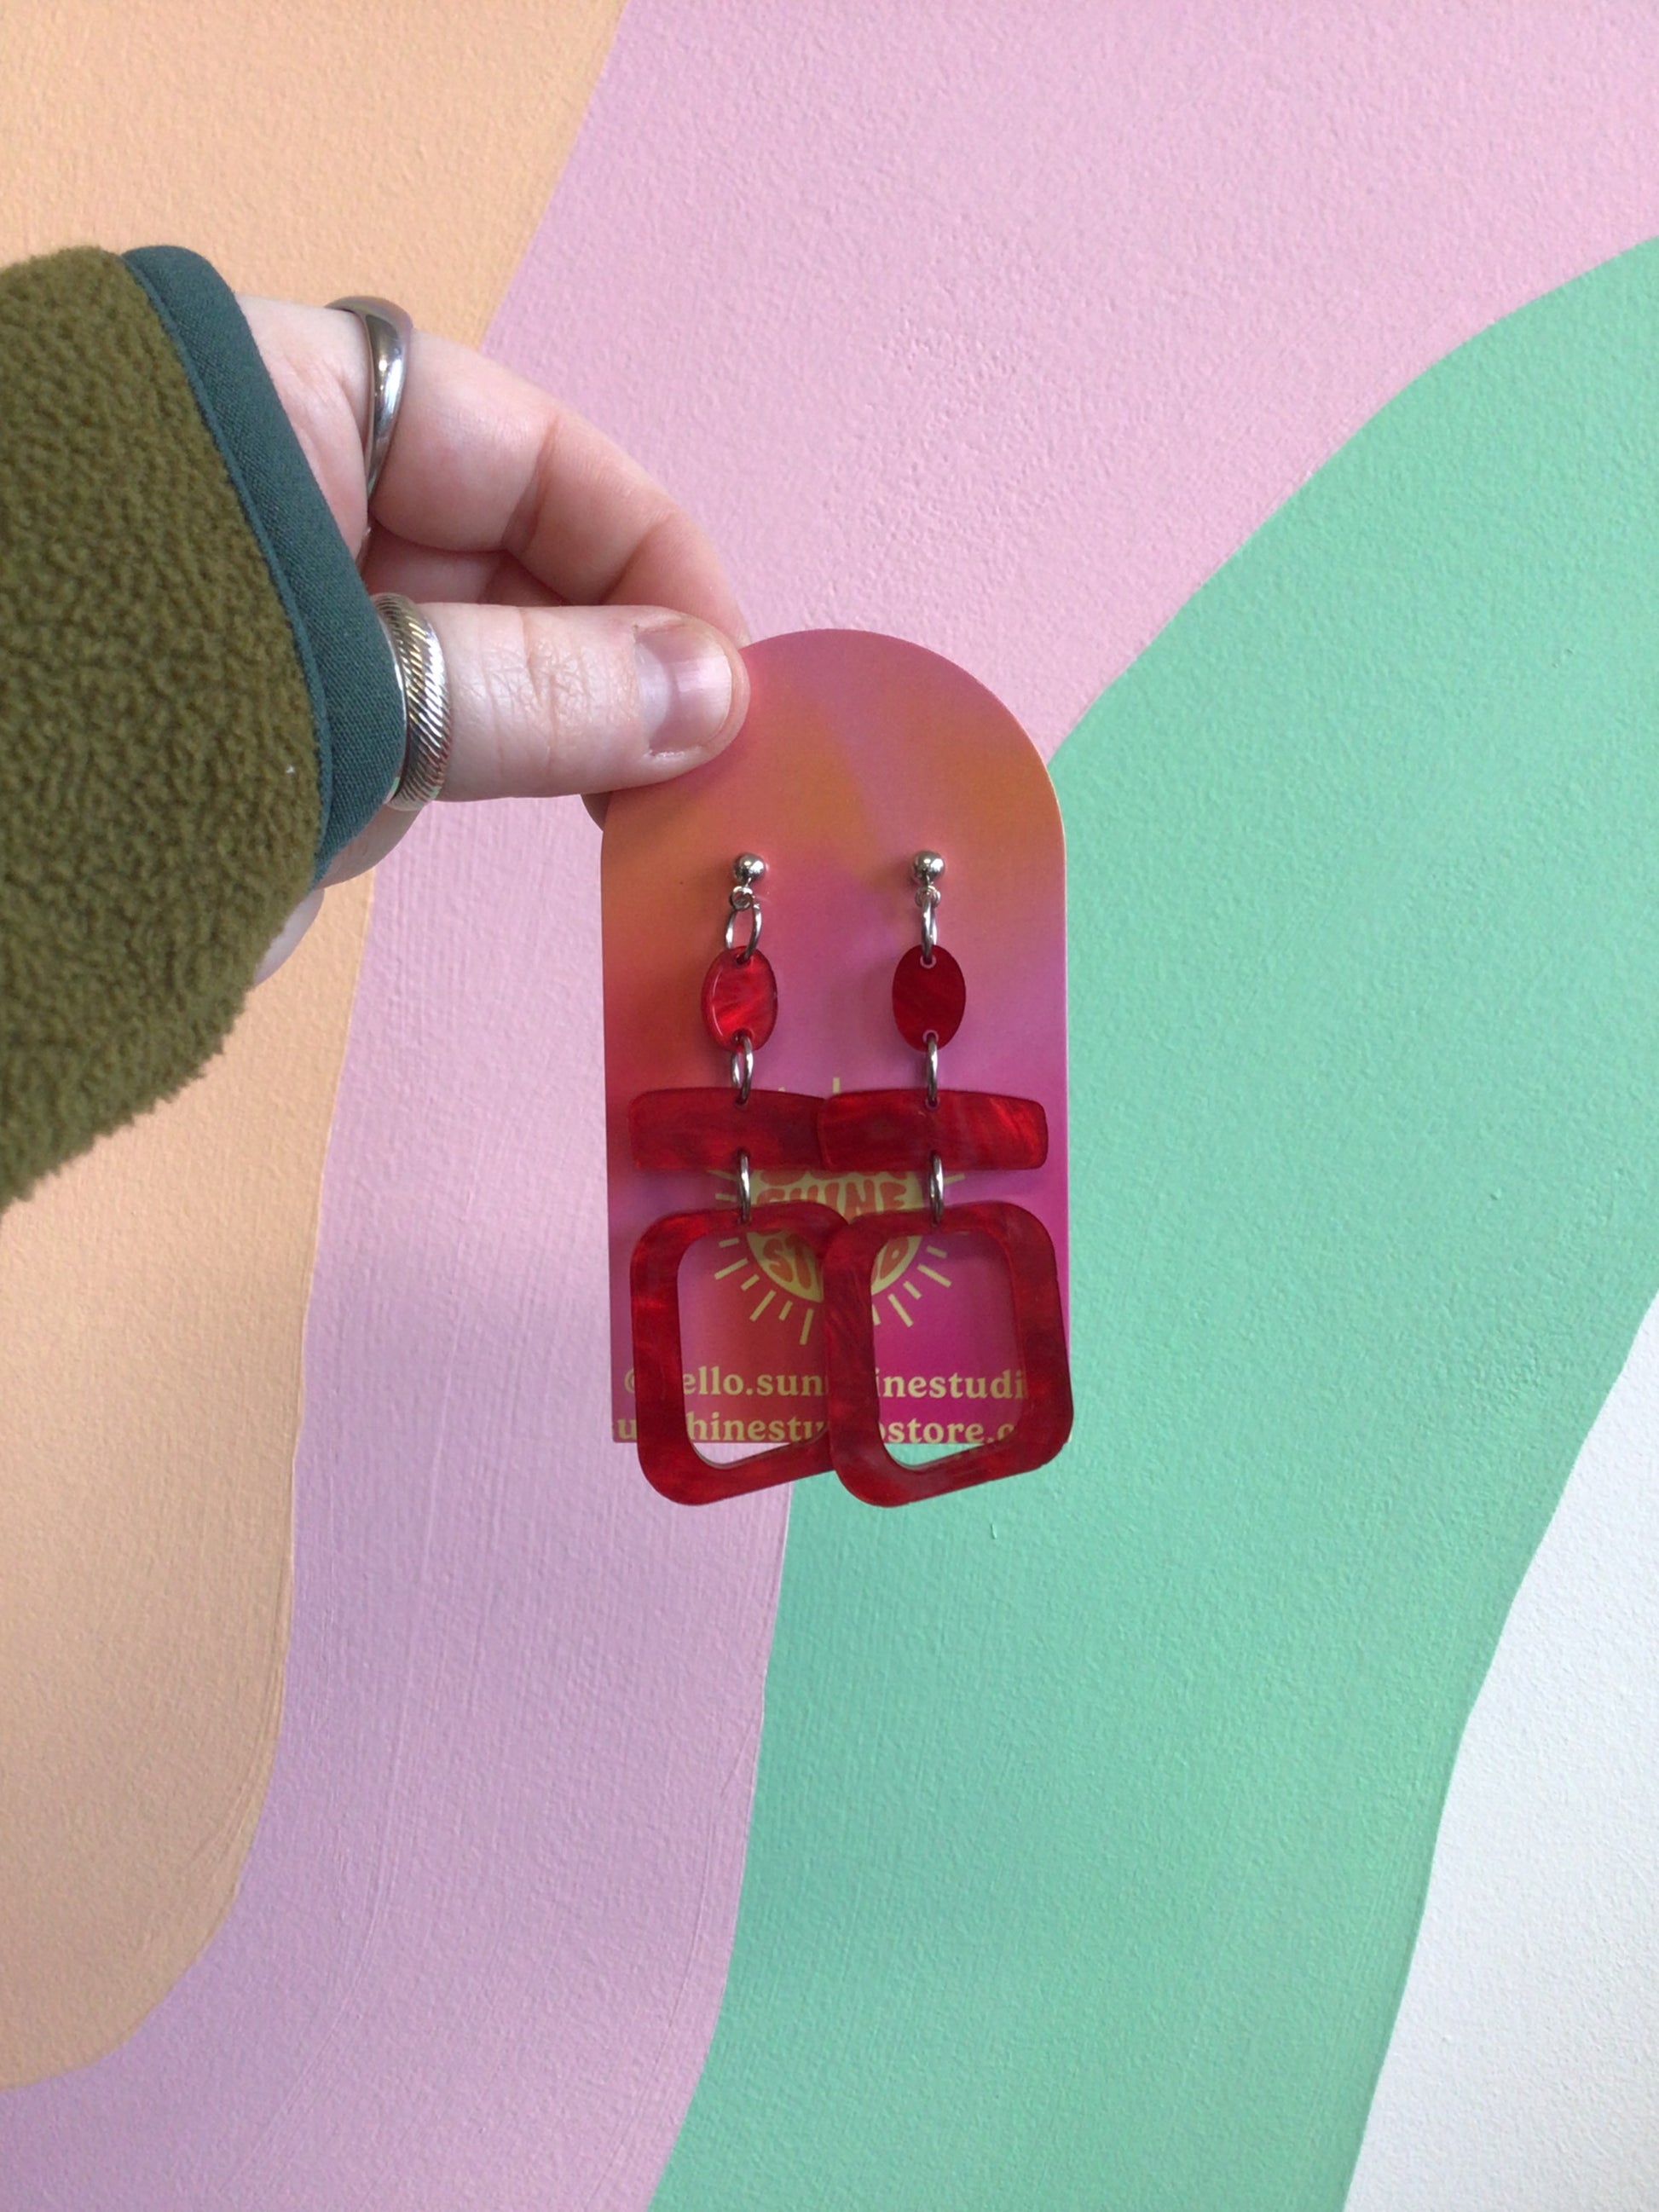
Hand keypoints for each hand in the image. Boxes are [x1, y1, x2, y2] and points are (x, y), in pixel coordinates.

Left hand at [239, 297, 749, 973]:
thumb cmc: (125, 716)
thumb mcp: (361, 690)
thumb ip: (548, 689)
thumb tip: (721, 695)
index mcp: (288, 403)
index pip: (521, 445)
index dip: (645, 551)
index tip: (729, 675)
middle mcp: (284, 487)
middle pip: (499, 553)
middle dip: (594, 660)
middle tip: (689, 773)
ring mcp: (264, 601)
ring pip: (454, 656)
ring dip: (518, 736)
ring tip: (578, 813)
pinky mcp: (247, 709)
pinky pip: (388, 731)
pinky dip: (433, 782)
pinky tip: (428, 827)